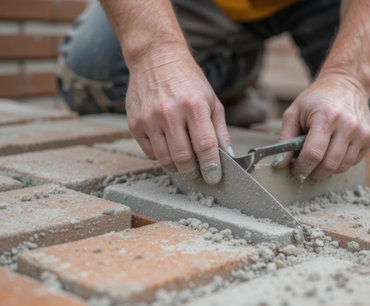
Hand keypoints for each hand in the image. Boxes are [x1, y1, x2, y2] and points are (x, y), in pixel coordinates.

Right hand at [125, 45, 230, 184]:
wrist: (155, 58)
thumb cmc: (187, 80)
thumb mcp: (211, 100)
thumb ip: (219, 130)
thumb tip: (226, 157)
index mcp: (194, 105)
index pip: (205, 146)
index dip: (211, 167)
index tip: (213, 177)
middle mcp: (170, 112)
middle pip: (183, 158)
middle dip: (193, 172)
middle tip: (198, 173)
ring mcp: (149, 119)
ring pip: (165, 160)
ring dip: (177, 167)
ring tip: (184, 160)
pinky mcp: (135, 124)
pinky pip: (150, 153)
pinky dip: (162, 156)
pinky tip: (168, 145)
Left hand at [273, 72, 369, 179]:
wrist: (347, 83)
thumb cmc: (318, 98)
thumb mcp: (294, 112)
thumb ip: (285, 138)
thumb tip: (280, 163)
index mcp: (327, 117)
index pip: (314, 154)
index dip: (301, 167)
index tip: (295, 169)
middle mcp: (348, 125)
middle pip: (329, 165)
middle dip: (313, 172)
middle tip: (305, 168)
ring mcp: (362, 133)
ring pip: (341, 167)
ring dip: (326, 170)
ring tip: (317, 159)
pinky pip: (352, 163)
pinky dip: (340, 164)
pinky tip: (331, 153)